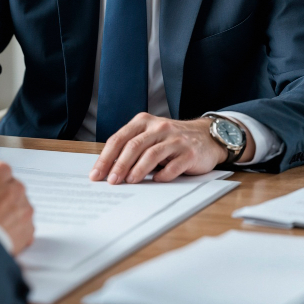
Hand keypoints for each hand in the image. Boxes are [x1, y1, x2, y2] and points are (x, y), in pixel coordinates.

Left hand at [89, 114, 253, 183]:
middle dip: (119, 165)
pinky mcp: (189, 152)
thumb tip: (108, 169)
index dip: (105, 158)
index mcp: (143, 122)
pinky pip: (173, 166)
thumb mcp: (150, 136)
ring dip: (138, 170)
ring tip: (129, 182)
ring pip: (151, 154)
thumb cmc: (171, 139)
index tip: (96, 174)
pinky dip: (163, 175)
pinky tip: (156, 181)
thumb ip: (132, 146)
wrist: (206, 136)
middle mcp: (159, 127)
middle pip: (133, 146)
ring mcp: (175, 139)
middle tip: (111, 181)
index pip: (119, 138)